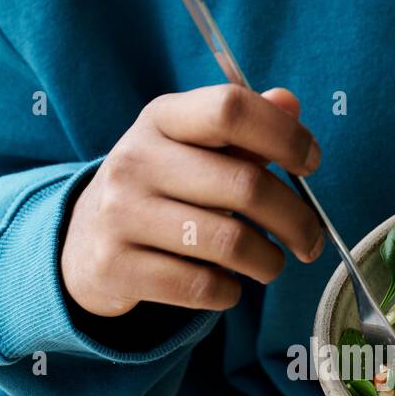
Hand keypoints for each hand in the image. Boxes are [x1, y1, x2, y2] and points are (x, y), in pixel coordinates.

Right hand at [61, 84, 322, 316]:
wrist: (84, 244)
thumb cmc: (161, 190)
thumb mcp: (193, 149)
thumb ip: (243, 129)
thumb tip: (289, 103)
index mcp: (161, 119)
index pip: (230, 109)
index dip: (284, 136)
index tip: (310, 164)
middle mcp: (135, 159)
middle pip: (246, 185)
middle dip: (296, 219)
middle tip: (310, 239)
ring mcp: (121, 214)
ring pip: (230, 242)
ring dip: (268, 262)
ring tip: (270, 265)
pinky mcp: (117, 267)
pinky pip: (202, 287)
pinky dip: (230, 292)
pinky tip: (227, 285)